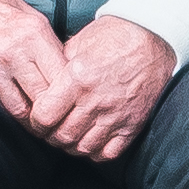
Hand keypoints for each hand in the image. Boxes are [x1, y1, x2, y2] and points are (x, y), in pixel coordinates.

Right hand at [0, 0, 71, 128]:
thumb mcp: (31, 15)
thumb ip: (49, 43)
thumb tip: (67, 72)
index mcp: (34, 33)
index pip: (61, 77)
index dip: (69, 93)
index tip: (70, 99)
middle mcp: (15, 51)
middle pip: (43, 98)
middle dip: (51, 110)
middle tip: (56, 115)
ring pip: (21, 109)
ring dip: (30, 116)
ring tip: (36, 117)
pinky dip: (9, 109)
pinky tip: (14, 105)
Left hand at [41, 13, 177, 162]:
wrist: (152, 36)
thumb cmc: (114, 36)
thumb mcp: (77, 43)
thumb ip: (56, 67)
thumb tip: (39, 86)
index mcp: (79, 78)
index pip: (45, 116)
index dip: (36, 121)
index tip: (37, 118)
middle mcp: (96, 100)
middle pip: (62, 136)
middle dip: (50, 136)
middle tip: (50, 129)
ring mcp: (116, 115)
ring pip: (83, 148)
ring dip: (71, 145)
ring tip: (69, 134)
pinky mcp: (133, 124)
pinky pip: (108, 152)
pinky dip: (95, 152)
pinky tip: (90, 140)